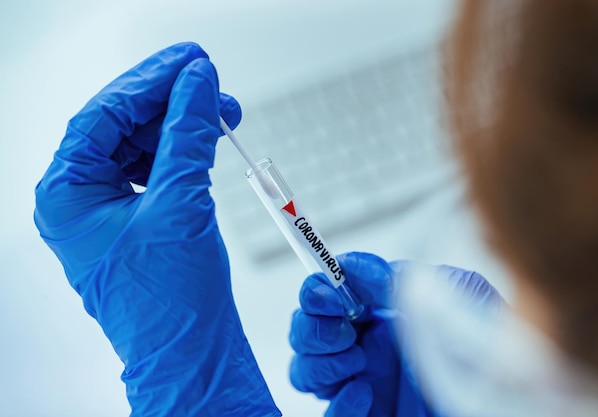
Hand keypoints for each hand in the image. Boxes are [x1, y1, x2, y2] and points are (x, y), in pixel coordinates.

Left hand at [35, 43, 279, 416]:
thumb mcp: (182, 202)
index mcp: (67, 194)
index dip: (151, 81)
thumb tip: (198, 81)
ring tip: (222, 116)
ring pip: (139, 147)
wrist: (190, 353)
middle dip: (171, 104)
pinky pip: (153, 172)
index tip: (191, 61)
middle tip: (212, 85)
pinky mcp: (133, 222)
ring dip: (181, 129)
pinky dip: (182, 155)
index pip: (104, 113)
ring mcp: (105, 212)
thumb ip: (188, 132)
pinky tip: (207, 146)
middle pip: (121, 126)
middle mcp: (78, 200)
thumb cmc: (172, 298)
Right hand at [288, 252, 503, 416]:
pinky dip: (339, 403)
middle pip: (305, 331)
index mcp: (380, 311)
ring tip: (357, 360)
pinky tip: (365, 392)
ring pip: (304, 370)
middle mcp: (365, 345)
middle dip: (313, 326)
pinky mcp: (368, 415)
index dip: (317, 289)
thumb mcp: (461, 291)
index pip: (326, 294)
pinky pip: (330, 414)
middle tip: (345, 328)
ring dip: (319, 362)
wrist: (512, 397)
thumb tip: (355, 265)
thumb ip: (406, 276)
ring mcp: (362, 382)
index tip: (329, 288)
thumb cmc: (496, 343)